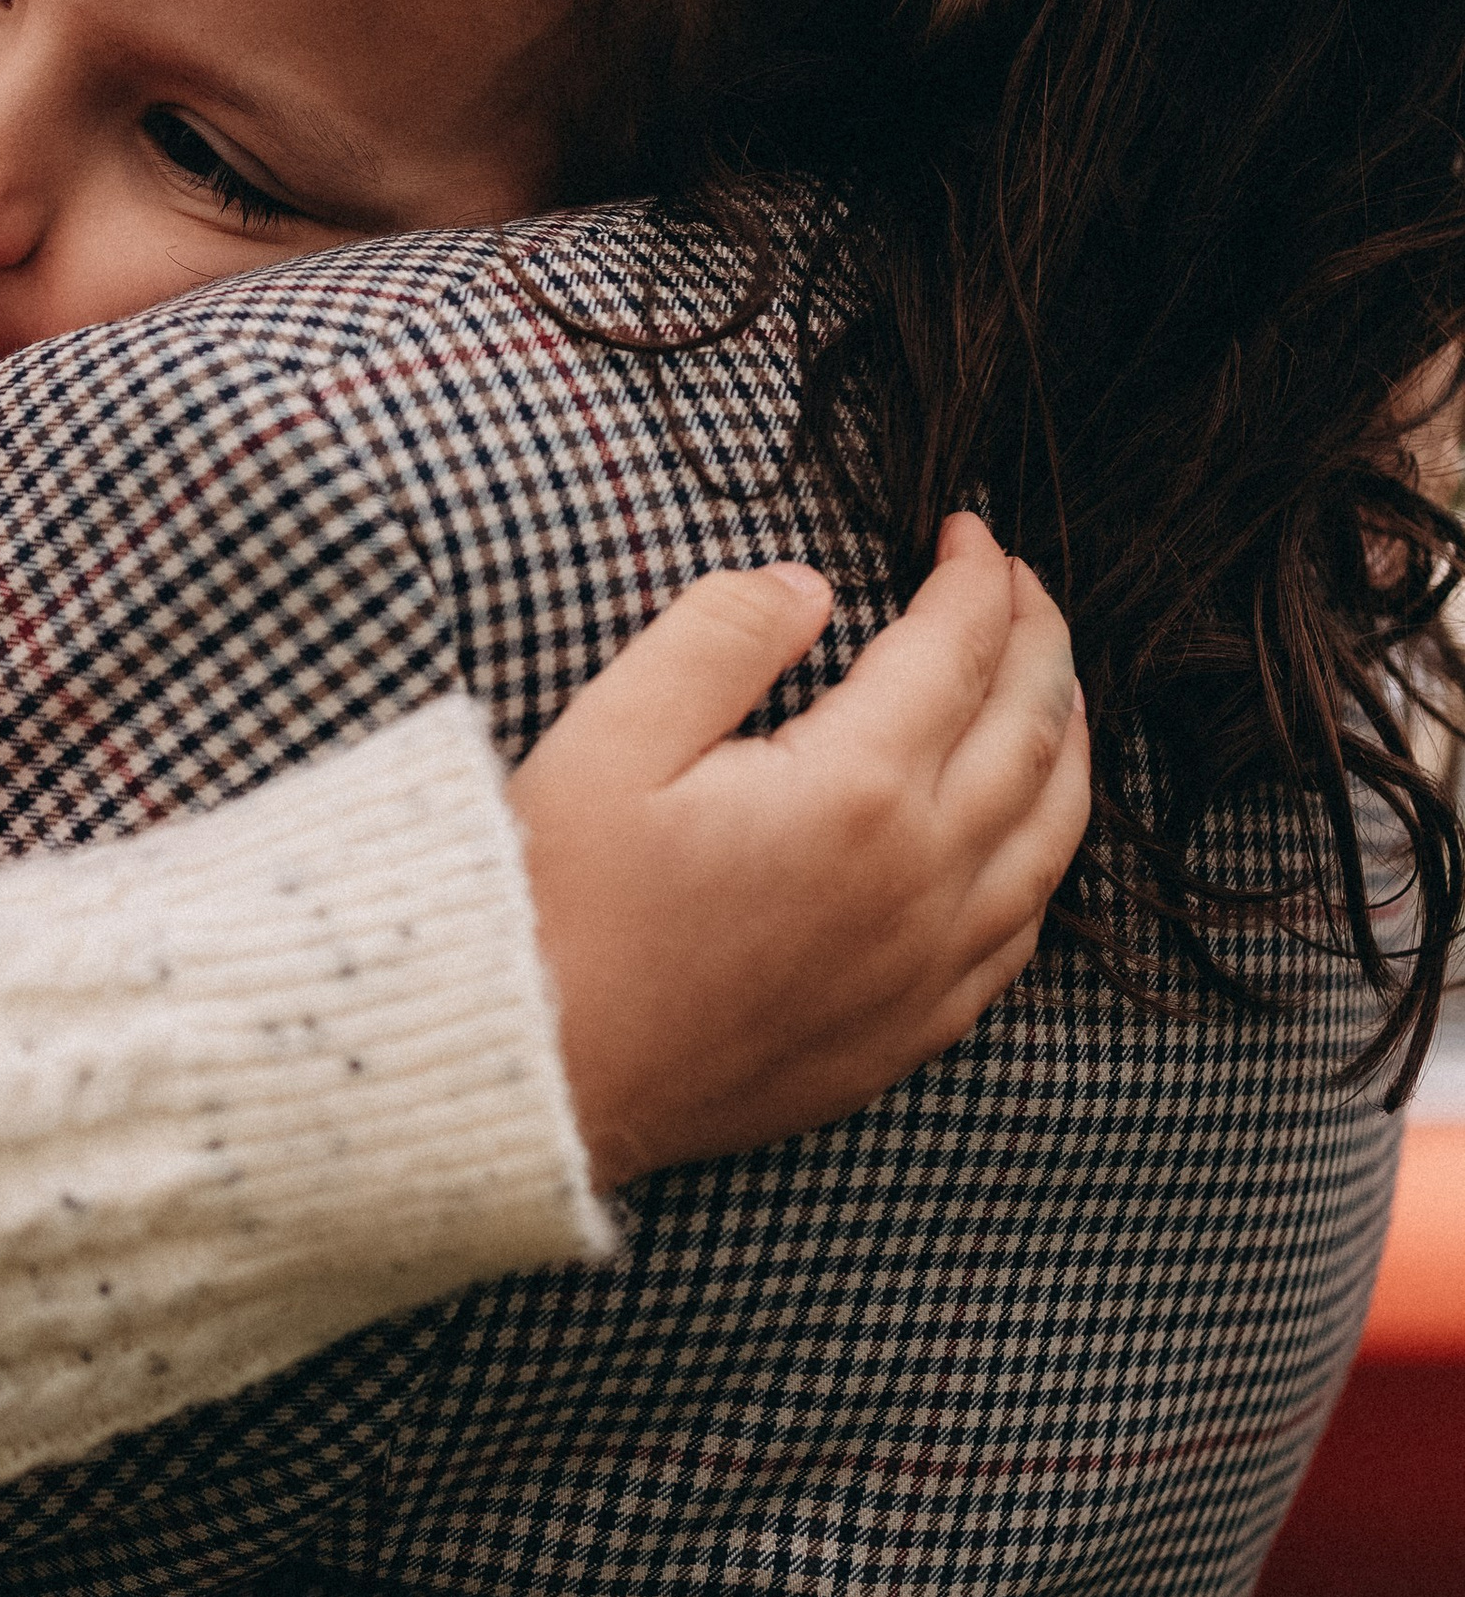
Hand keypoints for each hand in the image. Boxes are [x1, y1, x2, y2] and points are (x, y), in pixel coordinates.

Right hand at [507, 511, 1088, 1190]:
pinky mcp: (910, 1030)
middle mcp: (919, 880)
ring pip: (1053, 834)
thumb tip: (808, 585)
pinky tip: (1024, 829)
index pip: (957, 649)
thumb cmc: (556, 900)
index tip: (965, 529)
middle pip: (1031, 730)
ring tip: (1048, 685)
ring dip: (1065, 741)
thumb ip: (721, 636)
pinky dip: (1043, 854)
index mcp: (854, 791)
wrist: (531, 1068)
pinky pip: (1021, 930)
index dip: (975, 575)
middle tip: (1016, 584)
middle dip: (1037, 637)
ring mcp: (926, 966)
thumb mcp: (612, 735)